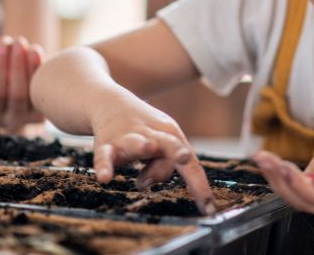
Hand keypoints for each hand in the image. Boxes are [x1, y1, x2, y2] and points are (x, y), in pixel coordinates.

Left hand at [0, 36, 44, 132]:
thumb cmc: (22, 91)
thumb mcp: (32, 86)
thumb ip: (35, 72)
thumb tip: (34, 49)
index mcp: (36, 115)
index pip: (36, 92)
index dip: (35, 70)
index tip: (35, 48)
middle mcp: (15, 119)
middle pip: (17, 93)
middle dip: (18, 66)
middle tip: (20, 42)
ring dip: (1, 64)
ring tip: (5, 43)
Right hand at [92, 96, 216, 215]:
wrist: (110, 104)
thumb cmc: (143, 131)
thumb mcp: (158, 145)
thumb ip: (160, 166)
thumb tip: (148, 183)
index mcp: (171, 136)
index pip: (190, 163)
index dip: (200, 186)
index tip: (209, 209)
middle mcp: (153, 135)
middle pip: (170, 146)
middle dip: (178, 154)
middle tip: (184, 158)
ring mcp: (130, 138)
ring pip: (138, 143)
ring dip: (144, 147)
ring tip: (148, 148)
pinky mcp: (107, 143)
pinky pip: (105, 156)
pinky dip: (105, 166)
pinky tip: (105, 178)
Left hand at [253, 132, 313, 217]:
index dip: (300, 185)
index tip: (285, 166)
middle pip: (302, 200)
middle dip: (280, 180)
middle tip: (265, 159)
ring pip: (292, 197)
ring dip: (274, 178)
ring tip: (261, 158)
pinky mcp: (309, 193)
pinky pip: (290, 189)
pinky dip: (276, 176)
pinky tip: (267, 161)